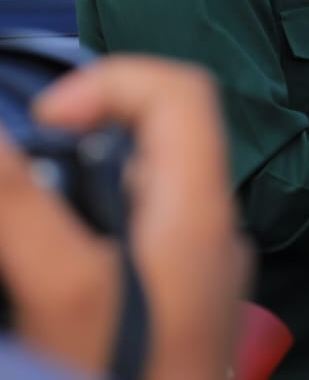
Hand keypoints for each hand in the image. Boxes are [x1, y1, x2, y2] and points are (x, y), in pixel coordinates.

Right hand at [0, 55, 250, 379]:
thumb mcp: (62, 292)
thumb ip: (18, 204)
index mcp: (201, 209)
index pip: (181, 92)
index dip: (110, 83)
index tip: (45, 120)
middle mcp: (212, 229)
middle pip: (150, 143)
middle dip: (72, 152)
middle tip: (23, 201)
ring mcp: (200, 268)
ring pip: (134, 196)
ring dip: (71, 205)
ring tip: (36, 258)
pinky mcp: (181, 302)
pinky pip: (135, 243)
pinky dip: (84, 244)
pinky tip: (52, 286)